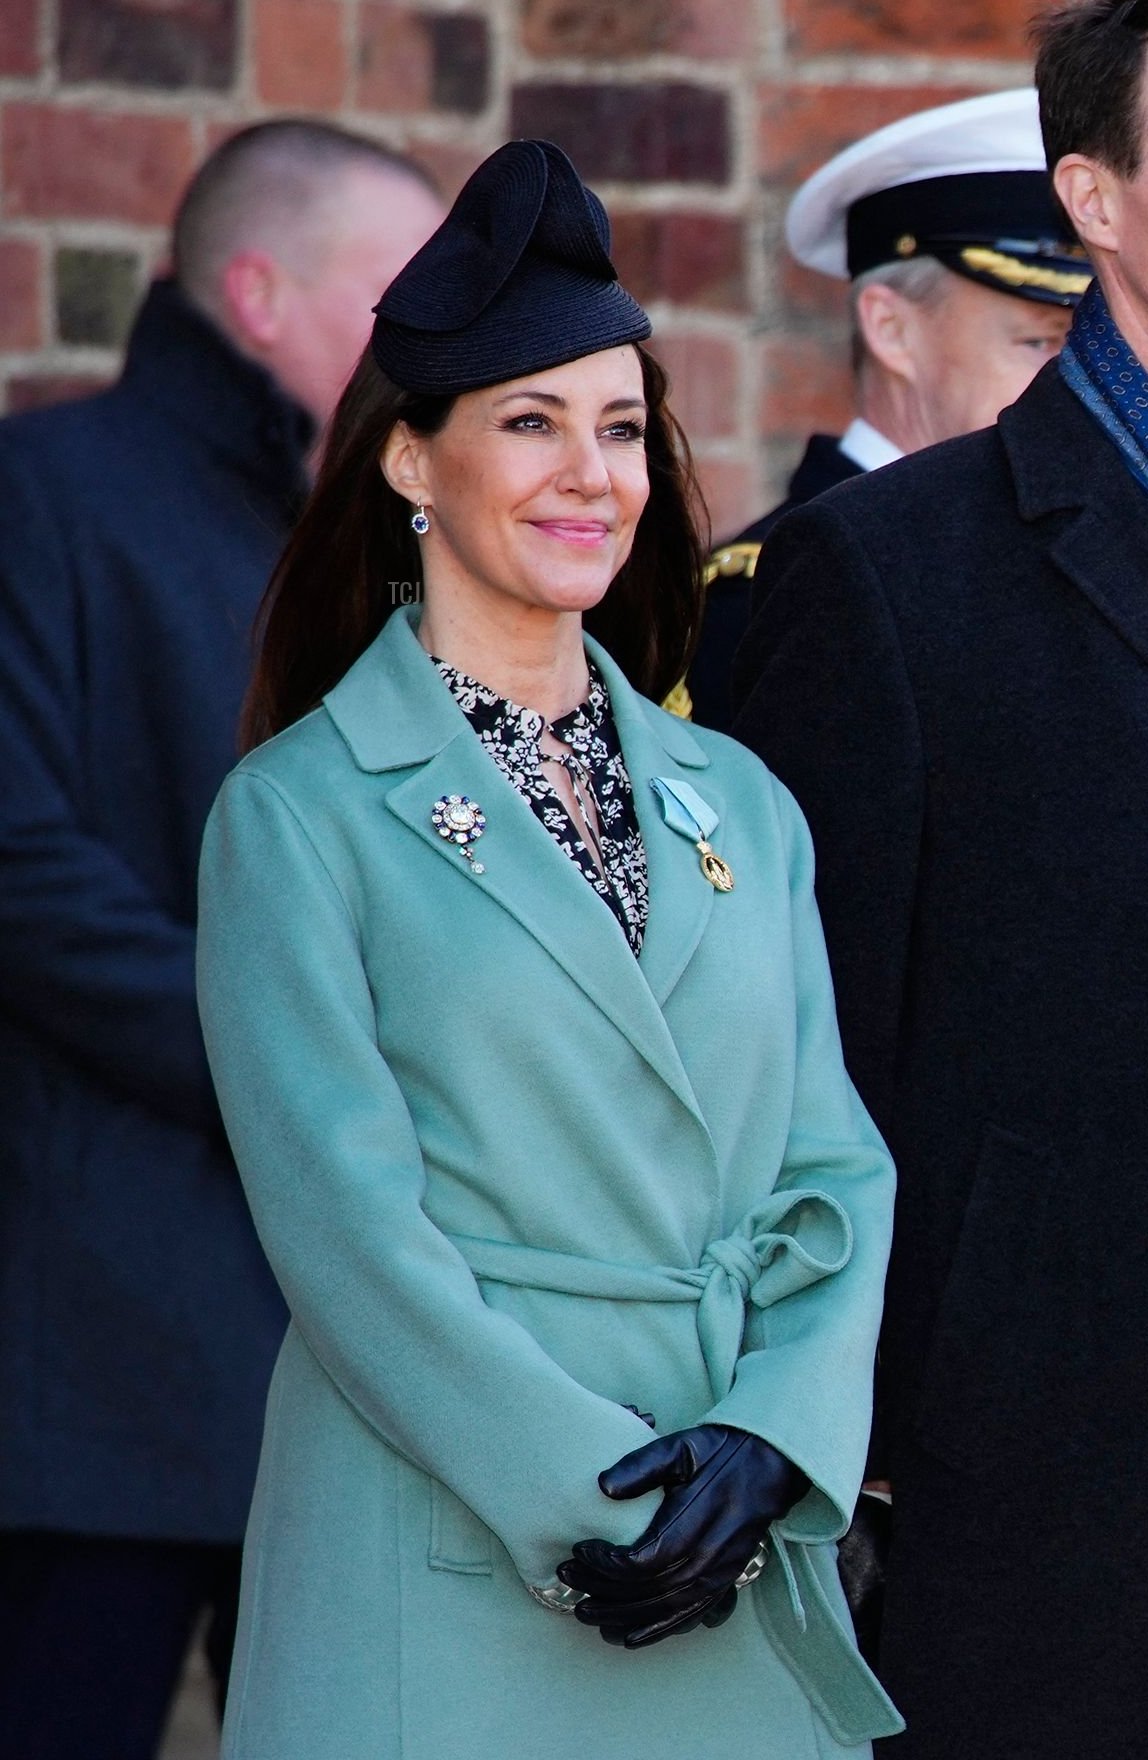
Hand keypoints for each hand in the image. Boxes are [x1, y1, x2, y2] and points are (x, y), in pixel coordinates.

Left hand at [557, 1423, 808, 1647]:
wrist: (766, 1466)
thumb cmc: (717, 1453)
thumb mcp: (680, 1447)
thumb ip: (641, 1465)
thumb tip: (602, 1487)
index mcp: (694, 1522)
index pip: (642, 1560)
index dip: (606, 1563)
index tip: (580, 1548)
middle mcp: (708, 1558)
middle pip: (648, 1591)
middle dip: (603, 1591)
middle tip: (568, 1579)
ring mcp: (718, 1576)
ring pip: (664, 1612)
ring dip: (622, 1618)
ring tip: (586, 1613)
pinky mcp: (723, 1584)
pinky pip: (688, 1618)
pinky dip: (656, 1631)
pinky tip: (627, 1636)